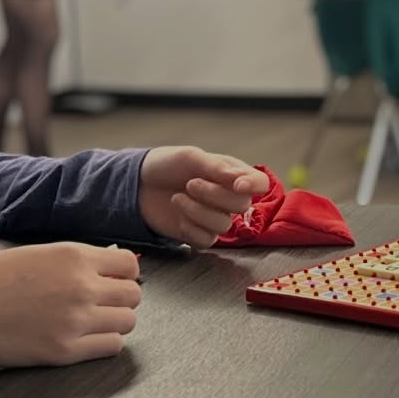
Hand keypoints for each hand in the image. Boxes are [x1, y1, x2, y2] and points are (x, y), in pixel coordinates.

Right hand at [0, 242, 140, 366]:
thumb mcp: (40, 254)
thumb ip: (77, 262)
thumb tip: (109, 268)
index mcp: (75, 256)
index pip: (130, 265)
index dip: (123, 274)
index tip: (112, 281)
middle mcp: (83, 287)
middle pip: (133, 295)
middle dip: (120, 299)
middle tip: (102, 304)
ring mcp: (76, 320)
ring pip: (127, 322)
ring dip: (114, 322)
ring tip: (91, 322)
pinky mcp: (64, 351)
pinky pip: (110, 347)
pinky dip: (103, 343)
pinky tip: (83, 339)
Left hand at [138, 146, 266, 247]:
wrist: (139, 185)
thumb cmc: (167, 165)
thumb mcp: (190, 157)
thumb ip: (216, 167)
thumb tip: (239, 178)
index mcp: (232, 173)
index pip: (259, 183)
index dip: (254, 185)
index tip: (237, 184)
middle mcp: (228, 196)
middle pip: (242, 205)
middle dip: (214, 195)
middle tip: (190, 184)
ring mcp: (215, 217)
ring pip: (224, 225)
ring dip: (198, 211)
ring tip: (178, 197)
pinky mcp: (199, 234)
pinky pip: (207, 240)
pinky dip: (191, 227)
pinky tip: (178, 216)